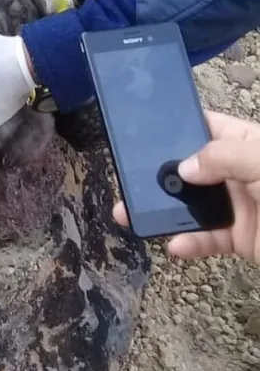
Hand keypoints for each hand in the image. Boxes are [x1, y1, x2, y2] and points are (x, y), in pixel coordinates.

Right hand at [113, 111, 259, 262]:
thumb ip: (224, 158)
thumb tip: (183, 167)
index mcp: (249, 144)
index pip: (207, 126)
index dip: (175, 125)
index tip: (140, 130)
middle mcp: (241, 172)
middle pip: (190, 167)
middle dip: (157, 172)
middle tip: (124, 177)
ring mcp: (242, 206)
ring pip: (191, 204)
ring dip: (161, 209)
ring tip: (129, 214)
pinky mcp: (243, 240)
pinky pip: (207, 238)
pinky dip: (188, 242)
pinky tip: (174, 245)